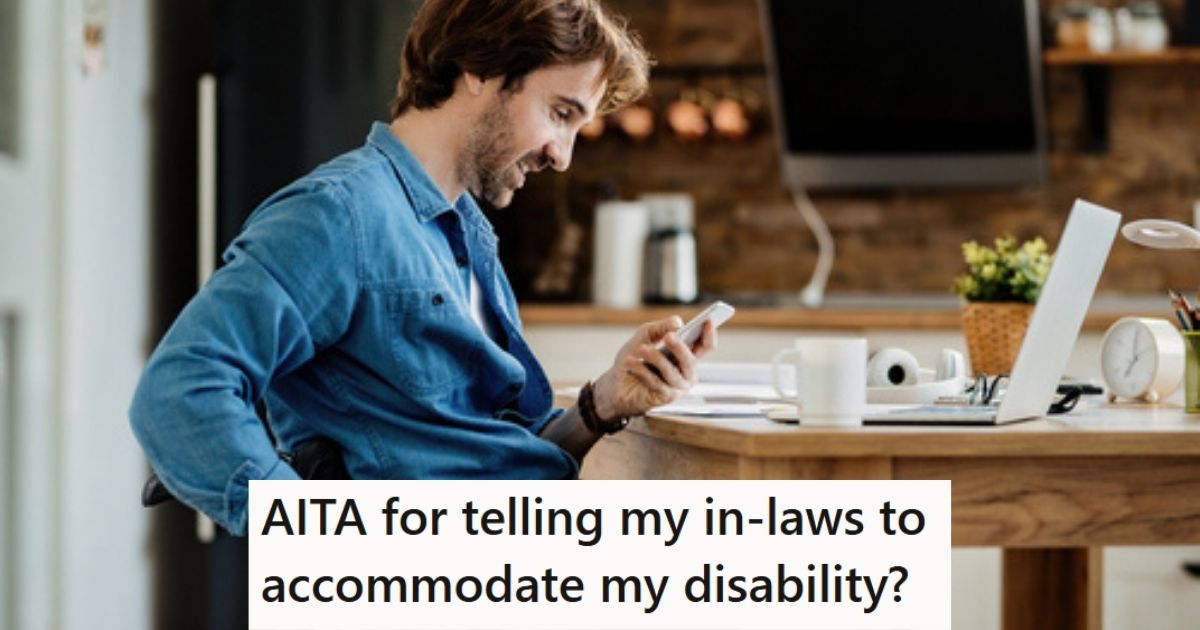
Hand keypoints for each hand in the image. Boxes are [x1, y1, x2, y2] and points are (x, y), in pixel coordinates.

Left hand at [591, 316, 717, 419]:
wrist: (614, 385)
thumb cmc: (633, 360)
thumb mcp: (644, 337)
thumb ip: (660, 327)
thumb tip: (677, 322)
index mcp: (686, 356)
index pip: (705, 347)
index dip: (709, 335)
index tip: (708, 321)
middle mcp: (686, 373)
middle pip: (691, 360)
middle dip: (680, 347)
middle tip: (668, 336)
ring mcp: (678, 387)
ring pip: (671, 371)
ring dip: (655, 358)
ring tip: (641, 349)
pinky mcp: (666, 397)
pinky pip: (656, 382)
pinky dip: (642, 371)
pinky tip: (631, 362)